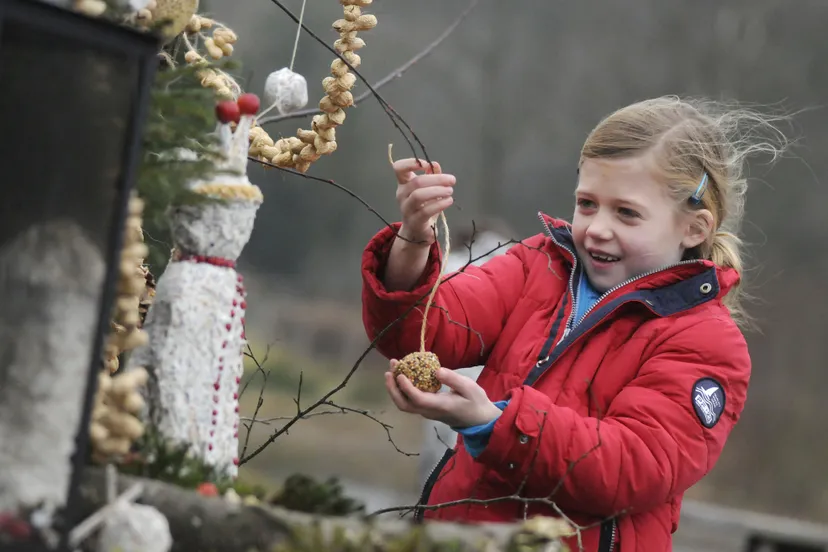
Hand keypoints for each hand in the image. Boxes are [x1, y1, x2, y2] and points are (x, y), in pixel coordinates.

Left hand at [385, 359, 501, 427]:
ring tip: (392, 370)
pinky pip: (410, 401)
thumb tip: (436, 371)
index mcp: (440, 406)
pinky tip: (403, 375)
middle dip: (393, 388)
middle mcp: (429, 411)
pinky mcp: (427, 409)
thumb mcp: (470, 387)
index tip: (400, 374)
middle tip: (389, 370)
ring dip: (395, 388)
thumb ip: (453, 379)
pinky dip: (402, 389)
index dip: (406, 388)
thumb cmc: (476, 402)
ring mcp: (427, 412)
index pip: (418, 399)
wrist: (479, 420)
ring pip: (405, 404)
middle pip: (404, 405)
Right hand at [392, 158, 454, 244]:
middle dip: (436, 179)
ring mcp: (406, 209)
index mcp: (403, 184)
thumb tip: (435, 165)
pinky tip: (449, 201)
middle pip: (416, 182)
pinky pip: (426, 211)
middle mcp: (402, 195)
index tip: (426, 164)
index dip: (410, 163)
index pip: (399, 168)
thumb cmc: (422, 207)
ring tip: (450, 191)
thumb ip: (431, 176)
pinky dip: (439, 204)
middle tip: (452, 180)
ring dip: (438, 191)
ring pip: (419, 196)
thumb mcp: (427, 189)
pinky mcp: (414, 222)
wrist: (417, 232)